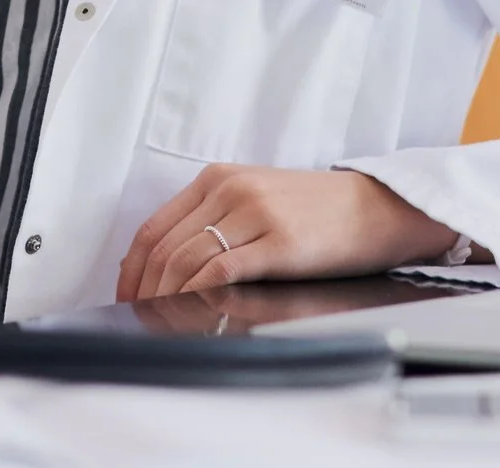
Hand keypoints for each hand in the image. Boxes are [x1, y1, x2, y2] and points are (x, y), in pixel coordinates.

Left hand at [116, 164, 458, 300]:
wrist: (376, 207)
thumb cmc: (317, 209)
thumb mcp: (257, 197)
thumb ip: (213, 219)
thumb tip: (166, 265)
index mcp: (219, 177)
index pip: (154, 227)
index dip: (130, 268)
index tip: (123, 296)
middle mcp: (231, 189)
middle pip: (164, 247)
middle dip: (141, 289)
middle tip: (135, 318)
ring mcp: (255, 213)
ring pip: (187, 260)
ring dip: (165, 297)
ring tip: (159, 321)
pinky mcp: (279, 241)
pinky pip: (222, 271)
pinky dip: (197, 294)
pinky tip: (192, 311)